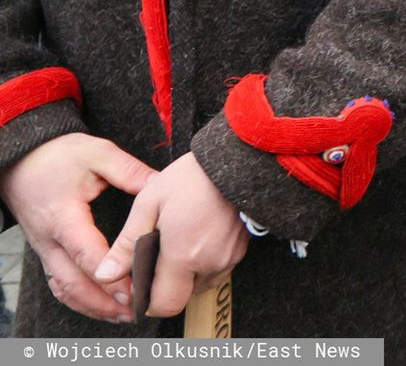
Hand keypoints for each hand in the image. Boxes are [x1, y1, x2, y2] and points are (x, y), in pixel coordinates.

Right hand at [0, 133, 153, 322]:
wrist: (23, 157)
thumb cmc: (59, 155)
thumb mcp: (98, 154)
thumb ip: (130, 171)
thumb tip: (162, 185)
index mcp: (64, 218)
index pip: (86, 255)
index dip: (110, 276)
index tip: (134, 289)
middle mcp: (50, 240)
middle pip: (74, 283)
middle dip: (104, 302)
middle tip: (136, 311)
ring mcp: (44, 249)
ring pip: (64, 289)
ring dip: (92, 305)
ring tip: (124, 315)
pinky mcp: (46, 251)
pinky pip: (59, 283)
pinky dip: (78, 298)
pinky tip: (100, 304)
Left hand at [94, 153, 247, 318]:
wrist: (239, 159)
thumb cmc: (192, 178)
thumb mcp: (149, 203)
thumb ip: (127, 243)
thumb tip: (105, 275)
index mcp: (183, 255)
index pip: (164, 305)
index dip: (147, 303)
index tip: (139, 288)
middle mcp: (209, 264)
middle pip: (182, 298)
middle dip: (166, 288)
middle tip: (157, 260)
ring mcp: (228, 258)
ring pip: (200, 285)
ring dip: (186, 276)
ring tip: (178, 245)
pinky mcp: (240, 250)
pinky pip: (215, 271)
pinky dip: (202, 264)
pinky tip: (195, 239)